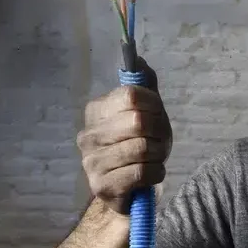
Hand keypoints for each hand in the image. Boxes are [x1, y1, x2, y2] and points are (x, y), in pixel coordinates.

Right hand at [76, 59, 171, 214]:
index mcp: (96, 110)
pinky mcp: (102, 186)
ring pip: (142, 148)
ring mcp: (91, 162)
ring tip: (153, 159)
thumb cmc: (141, 144)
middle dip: (159, 133)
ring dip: (159, 154)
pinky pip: (142, 172)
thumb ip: (144, 84)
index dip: (154, 106)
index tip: (157, 116)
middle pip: (138, 121)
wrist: (132, 189)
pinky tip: (150, 174)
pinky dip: (156, 172)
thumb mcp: (148, 111)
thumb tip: (138, 59)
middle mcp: (88, 134)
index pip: (132, 96)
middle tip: (158, 141)